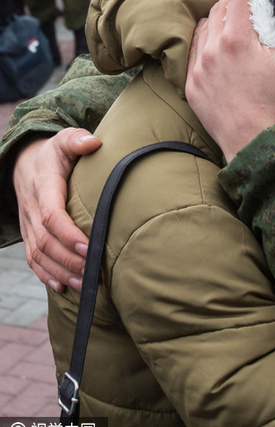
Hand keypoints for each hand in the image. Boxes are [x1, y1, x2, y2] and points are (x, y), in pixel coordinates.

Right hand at [13, 129, 101, 290]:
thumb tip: (94, 142)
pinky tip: (63, 287)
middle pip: (46, 242)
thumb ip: (77, 139)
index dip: (69, 235)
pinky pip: (32, 259)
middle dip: (70, 260)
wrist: (26, 162)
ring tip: (85, 284)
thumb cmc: (54, 153)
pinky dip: (46, 275)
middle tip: (95, 273)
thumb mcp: (64, 140)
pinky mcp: (29, 234)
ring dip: (61, 272)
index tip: (90, 247)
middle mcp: (32, 209)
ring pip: (38, 255)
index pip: (52, 216)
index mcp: (43, 187)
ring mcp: (28, 224)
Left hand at [185, 0, 274, 160]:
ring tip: (235, 21)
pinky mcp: (191, 87)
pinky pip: (192, 53)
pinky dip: (205, 43)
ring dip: (218, 20)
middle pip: (220, 9)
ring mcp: (198, 69)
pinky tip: (218, 47)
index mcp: (237, 39)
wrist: (261, 150)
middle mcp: (211, 50)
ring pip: (204, 28)